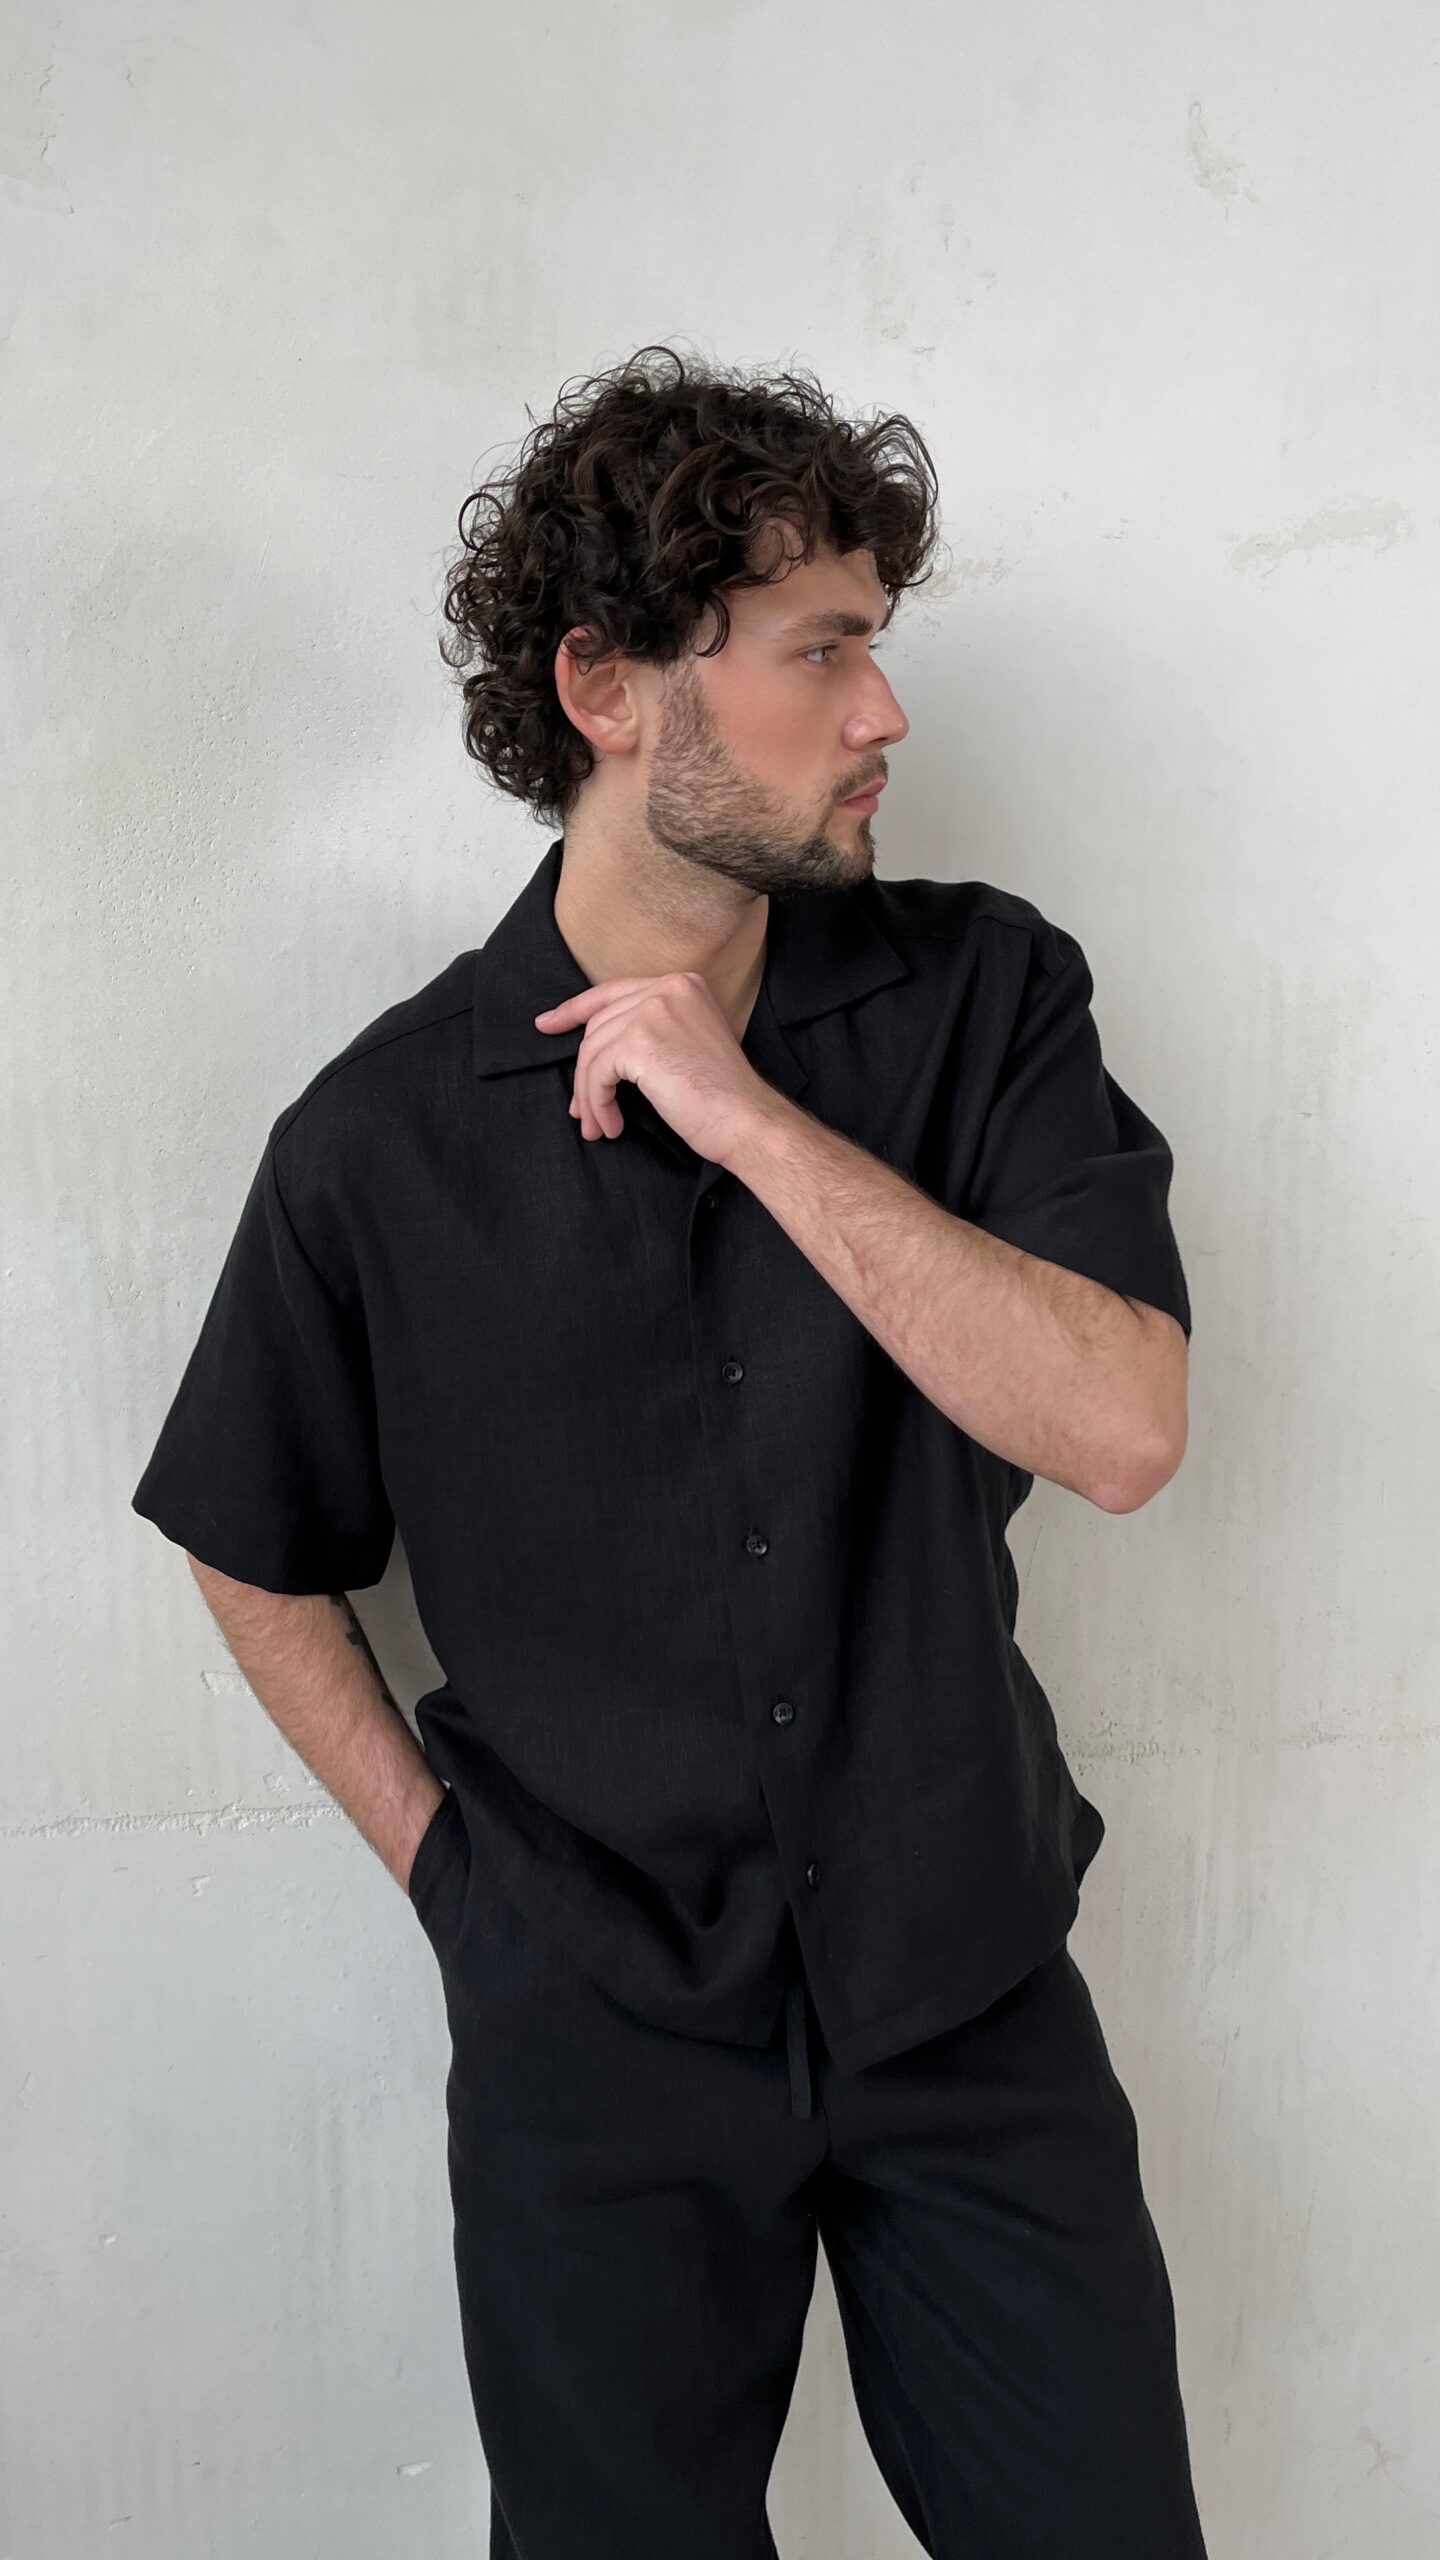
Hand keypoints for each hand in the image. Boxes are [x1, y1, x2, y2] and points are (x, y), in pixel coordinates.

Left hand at [534, 971, 781, 1167]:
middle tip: (581, 1109)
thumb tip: (593, 1050)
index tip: (547, 1024)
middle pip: (599, 1026)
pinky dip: (597, 1103)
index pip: (613, 992)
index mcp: (681, 983)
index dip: (575, 1009)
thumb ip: (648, 1031)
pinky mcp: (639, 1042)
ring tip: (598, 1125)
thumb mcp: (686, 1044)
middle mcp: (666, 988)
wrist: (746, 1120)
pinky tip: (611, 1125)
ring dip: (590, 1095)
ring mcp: (652, 1012)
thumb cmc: (721, 1096)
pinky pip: (597, 1074)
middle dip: (585, 1071)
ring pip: (593, 1052)